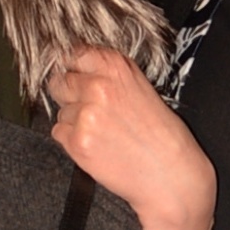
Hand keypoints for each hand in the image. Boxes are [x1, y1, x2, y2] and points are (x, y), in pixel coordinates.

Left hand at [48, 47, 214, 229]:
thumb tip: (78, 67)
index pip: (73, 53)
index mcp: (115, 66)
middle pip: (60, 81)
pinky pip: (58, 133)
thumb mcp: (141, 89)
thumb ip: (110, 75)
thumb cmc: (163, 136)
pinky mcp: (77, 141)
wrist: (171, 176)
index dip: (73, 68)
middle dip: (70, 95)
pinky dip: (72, 141)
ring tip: (103, 135)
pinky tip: (97, 147)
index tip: (75, 77)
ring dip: (74, 122)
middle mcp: (98, 85)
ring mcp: (85, 113)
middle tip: (91, 112)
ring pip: (60, 111)